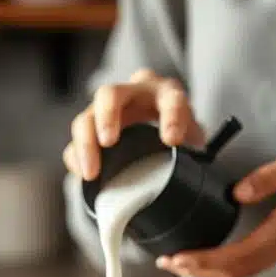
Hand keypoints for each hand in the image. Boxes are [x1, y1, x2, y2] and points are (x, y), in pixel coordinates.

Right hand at [63, 69, 203, 180]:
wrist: (163, 134)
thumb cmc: (180, 139)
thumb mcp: (193, 143)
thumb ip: (196, 155)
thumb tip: (199, 183)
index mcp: (167, 95)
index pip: (171, 100)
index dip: (172, 117)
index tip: (172, 140)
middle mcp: (133, 94)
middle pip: (111, 94)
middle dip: (108, 116)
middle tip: (109, 141)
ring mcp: (107, 109)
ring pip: (87, 116)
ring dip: (86, 142)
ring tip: (91, 170)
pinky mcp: (92, 127)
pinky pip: (78, 139)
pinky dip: (77, 156)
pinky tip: (83, 173)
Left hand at [156, 140, 275, 276]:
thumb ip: (271, 176)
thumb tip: (237, 193)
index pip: (238, 256)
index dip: (204, 262)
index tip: (177, 259)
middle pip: (236, 272)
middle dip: (199, 271)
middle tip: (166, 262)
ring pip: (244, 271)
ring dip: (210, 270)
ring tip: (179, 261)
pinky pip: (254, 262)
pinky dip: (226, 263)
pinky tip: (207, 255)